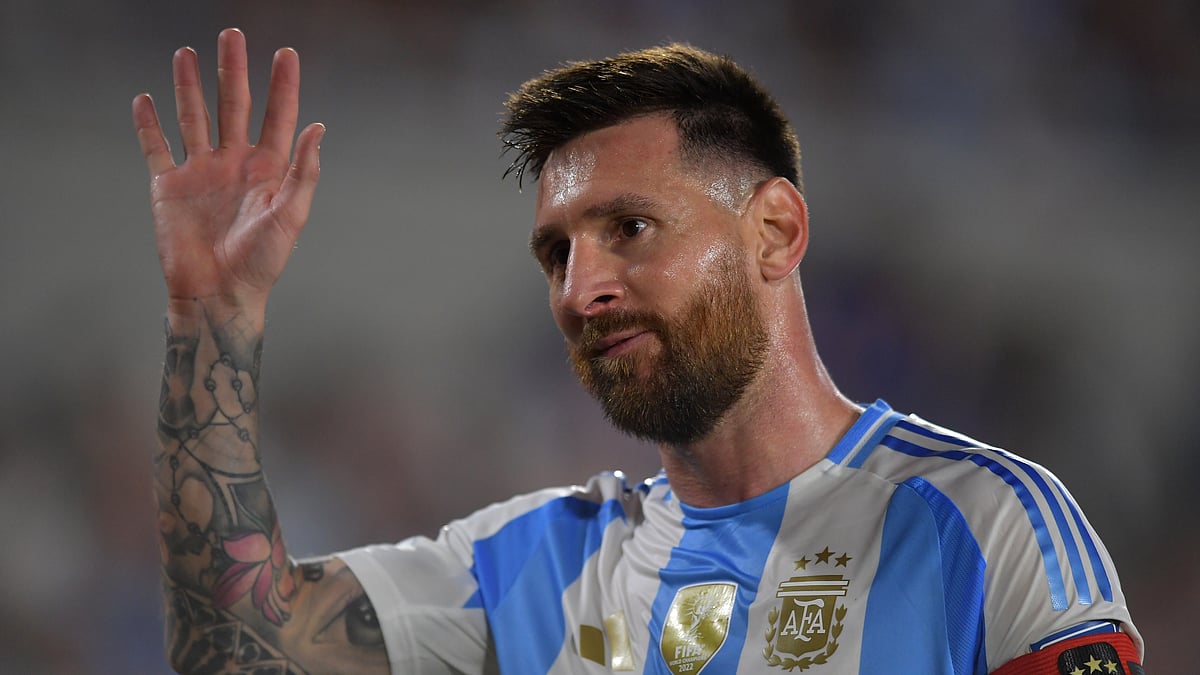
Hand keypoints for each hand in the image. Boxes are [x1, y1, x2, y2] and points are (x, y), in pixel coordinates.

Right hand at [133, 28, 323, 317]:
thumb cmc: (261, 263)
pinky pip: (156, 148)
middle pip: (233, 106)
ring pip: (193, 118)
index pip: (278, 117)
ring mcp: (201, 173)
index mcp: (268, 170)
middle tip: (232, 35)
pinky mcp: (169, 186)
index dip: (283, 85)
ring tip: (186, 55)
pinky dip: (148, 124)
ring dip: (189, 86)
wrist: (218, 294)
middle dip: (232, 71)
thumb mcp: (291, 216)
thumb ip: (304, 171)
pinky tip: (145, 99)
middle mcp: (234, 164)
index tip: (286, 53)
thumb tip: (317, 128)